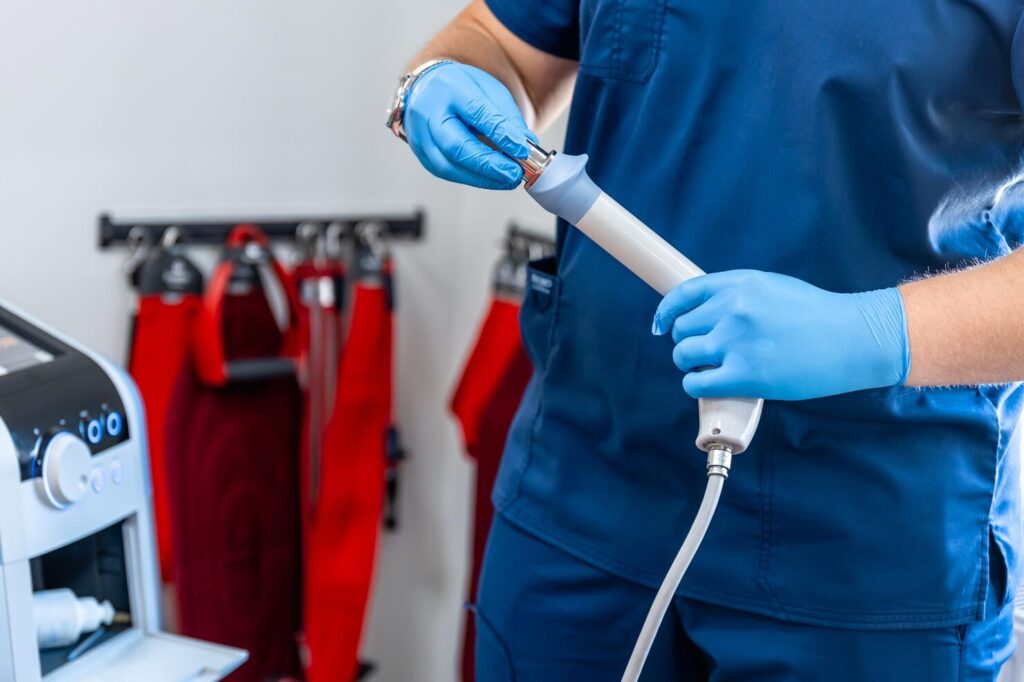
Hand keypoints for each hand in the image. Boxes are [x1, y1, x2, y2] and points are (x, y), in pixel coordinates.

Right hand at [404, 62, 535, 189]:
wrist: (428, 90)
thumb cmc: (459, 89)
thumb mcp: (488, 90)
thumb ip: (507, 116)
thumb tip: (526, 144)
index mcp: (448, 88)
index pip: (476, 113)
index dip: (501, 134)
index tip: (522, 150)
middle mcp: (428, 112)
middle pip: (456, 145)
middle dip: (489, 164)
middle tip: (514, 173)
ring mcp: (420, 135)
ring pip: (448, 165)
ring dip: (481, 177)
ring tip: (507, 180)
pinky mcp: (421, 154)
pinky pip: (446, 172)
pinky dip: (471, 178)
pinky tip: (490, 179)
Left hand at [651, 270, 909, 399]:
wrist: (853, 338)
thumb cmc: (818, 316)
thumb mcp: (773, 288)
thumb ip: (737, 296)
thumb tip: (704, 312)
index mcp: (739, 284)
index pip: (684, 294)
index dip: (667, 312)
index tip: (662, 325)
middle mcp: (733, 309)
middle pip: (681, 328)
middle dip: (690, 342)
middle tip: (709, 353)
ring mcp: (736, 341)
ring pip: (683, 355)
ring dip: (692, 365)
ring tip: (713, 369)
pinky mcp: (744, 374)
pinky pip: (695, 383)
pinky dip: (697, 387)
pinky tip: (712, 386)